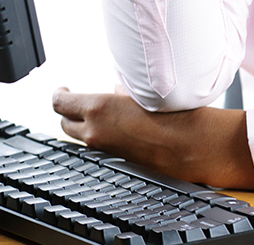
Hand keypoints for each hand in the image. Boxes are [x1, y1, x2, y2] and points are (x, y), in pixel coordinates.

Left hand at [52, 87, 253, 191]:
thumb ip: (124, 91)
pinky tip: (121, 130)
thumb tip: (117, 91)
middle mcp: (97, 133)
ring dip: (86, 127)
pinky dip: (104, 138)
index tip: (62, 89)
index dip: (58, 95)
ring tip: (101, 116)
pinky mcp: (119, 163)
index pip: (60, 103)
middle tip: (78, 102)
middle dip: (69, 113)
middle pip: (65, 125)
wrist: (195, 146)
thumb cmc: (176, 116)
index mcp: (98, 110)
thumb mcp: (145, 93)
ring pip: (83, 139)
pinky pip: (101, 149)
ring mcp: (107, 151)